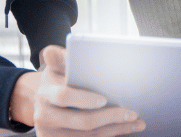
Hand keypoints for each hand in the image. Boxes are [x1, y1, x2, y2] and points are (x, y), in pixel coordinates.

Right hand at [13, 45, 145, 135]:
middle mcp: (44, 116)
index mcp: (45, 93)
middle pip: (82, 122)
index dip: (84, 99)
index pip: (64, 96)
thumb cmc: (58, 80)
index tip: (104, 100)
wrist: (46, 102)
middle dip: (110, 117)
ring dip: (116, 129)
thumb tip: (52, 52)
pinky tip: (124, 129)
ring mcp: (51, 134)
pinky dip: (110, 136)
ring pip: (88, 136)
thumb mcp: (57, 67)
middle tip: (131, 113)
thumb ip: (59, 59)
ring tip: (136, 122)